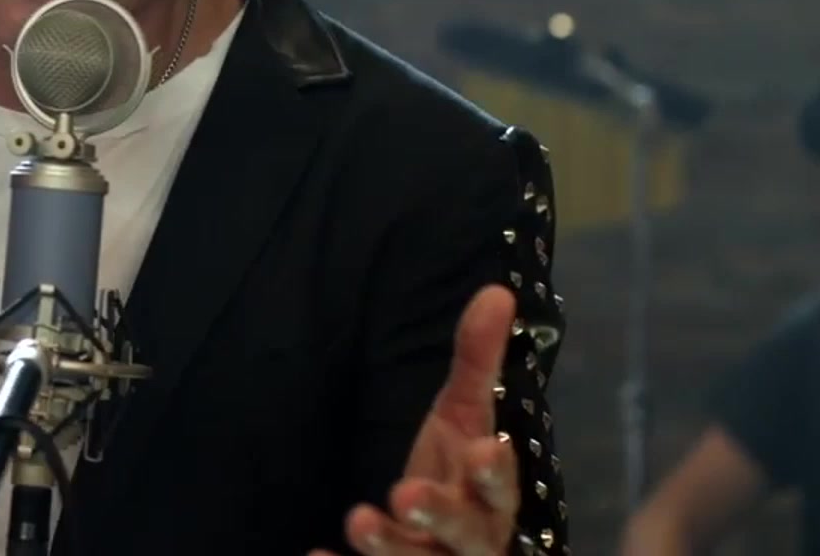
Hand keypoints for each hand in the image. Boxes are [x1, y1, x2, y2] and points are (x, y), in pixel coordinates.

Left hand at [314, 285, 519, 555]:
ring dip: (389, 545)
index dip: (495, 472)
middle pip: (466, 532)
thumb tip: (497, 291)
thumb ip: (477, 361)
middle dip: (440, 514)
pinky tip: (316, 555)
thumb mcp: (463, 417)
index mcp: (491, 495)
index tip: (483, 449)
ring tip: (358, 520)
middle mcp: (471, 538)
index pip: (502, 485)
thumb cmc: (456, 476)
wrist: (440, 543)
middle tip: (406, 493)